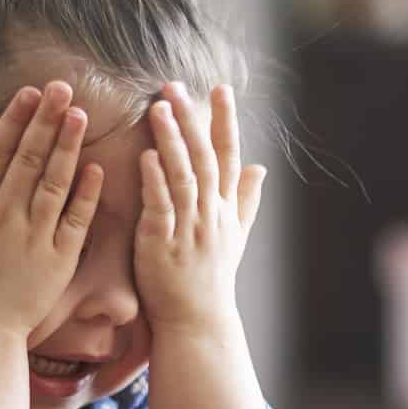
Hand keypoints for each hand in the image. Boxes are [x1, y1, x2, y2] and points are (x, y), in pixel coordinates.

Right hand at [0, 81, 103, 338]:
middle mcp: (1, 214)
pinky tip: (96, 168)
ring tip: (81, 115)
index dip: (13, 120)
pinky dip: (86, 193)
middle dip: (46, 120)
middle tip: (63, 88)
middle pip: (28, 157)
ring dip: (68, 146)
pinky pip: (76, 218)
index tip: (29, 93)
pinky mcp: (57, 258)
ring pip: (54, 181)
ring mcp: (32, 235)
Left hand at [135, 82, 266, 332]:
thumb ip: (246, 200)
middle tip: (175, 86)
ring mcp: (189, 228)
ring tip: (158, 108)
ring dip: (171, 141)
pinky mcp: (162, 244)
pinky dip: (155, 181)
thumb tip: (262, 168)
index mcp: (226, 208)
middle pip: (205, 158)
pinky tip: (146, 156)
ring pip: (183, 176)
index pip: (229, 156)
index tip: (221, 88)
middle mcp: (211, 214)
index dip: (225, 121)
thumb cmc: (212, 279)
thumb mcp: (236, 237)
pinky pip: (161, 207)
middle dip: (192, 120)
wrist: (198, 322)